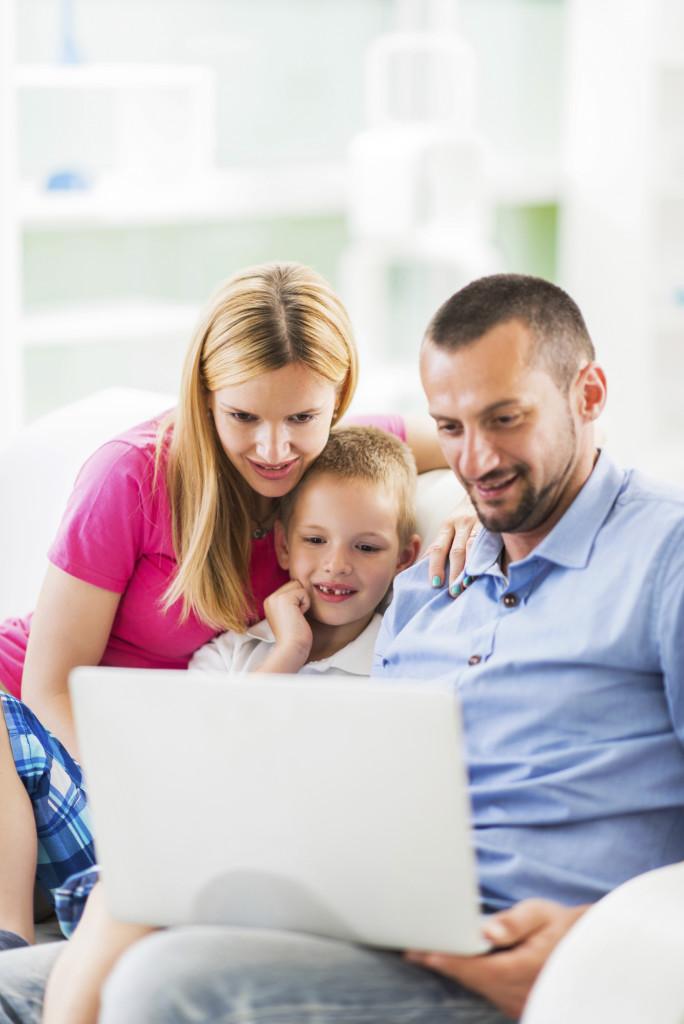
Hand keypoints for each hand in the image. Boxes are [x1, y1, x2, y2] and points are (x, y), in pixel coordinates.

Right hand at [260, 580, 312, 672]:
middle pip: (294, 584)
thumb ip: (290, 602)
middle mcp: (270, 598)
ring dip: (303, 601)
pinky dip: (306, 604)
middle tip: (295, 616)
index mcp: (269, 602)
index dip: (297, 601)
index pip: (290, 587)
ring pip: (299, 586)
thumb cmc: (294, 636)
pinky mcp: (284, 598)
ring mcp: (275, 597)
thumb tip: (301, 587)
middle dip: (300, 599)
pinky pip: (303, 592)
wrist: (291, 648)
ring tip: (296, 616)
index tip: (293, 617)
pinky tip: (299, 616)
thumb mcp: (288, 615)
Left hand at [405, 899, 587, 1019]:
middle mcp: (522, 993)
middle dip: (441, 964)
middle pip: (472, 981)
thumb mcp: (541, 914)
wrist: (591, 949)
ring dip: (453, 972)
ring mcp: (521, 1004)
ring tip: (423, 952)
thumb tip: (486, 931)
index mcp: (526, 969)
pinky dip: (470, 978)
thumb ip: (513, 922)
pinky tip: (453, 963)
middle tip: (409, 948)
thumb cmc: (563, 925)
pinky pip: (488, 993)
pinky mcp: (519, 1006)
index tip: (419, 952)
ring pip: (478, 989)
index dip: (446, 961)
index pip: (477, 970)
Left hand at [423, 494, 479, 594]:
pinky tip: (483, 571)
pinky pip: (487, 543)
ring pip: (471, 548)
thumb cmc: (465, 517)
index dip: (435, 566)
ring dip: (468, 568)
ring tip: (466, 585)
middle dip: (453, 572)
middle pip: (455, 551)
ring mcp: (477, 523)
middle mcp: (461, 523)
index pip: (438, 548)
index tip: (435, 584)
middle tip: (453, 591)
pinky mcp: (492, 525)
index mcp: (447, 526)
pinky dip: (483, 559)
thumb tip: (420, 565)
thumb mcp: (449, 528)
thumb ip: (439, 545)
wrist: (484, 492)